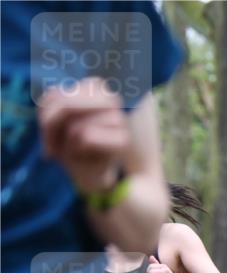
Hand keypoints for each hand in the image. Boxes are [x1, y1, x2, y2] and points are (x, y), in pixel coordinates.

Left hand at [37, 78, 129, 193]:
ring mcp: (119, 119)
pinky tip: (82, 156)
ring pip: (76, 124)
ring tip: (68, 151)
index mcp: (94, 87)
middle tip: (50, 145)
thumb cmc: (71, 144)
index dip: (45, 114)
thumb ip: (53, 108)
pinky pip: (86, 137)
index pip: (56, 95)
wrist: (91, 173)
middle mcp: (110, 98)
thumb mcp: (52, 121)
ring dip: (65, 142)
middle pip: (65, 105)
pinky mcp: (123, 139)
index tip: (47, 129)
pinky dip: (76, 150)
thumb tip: (75, 121)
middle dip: (51, 126)